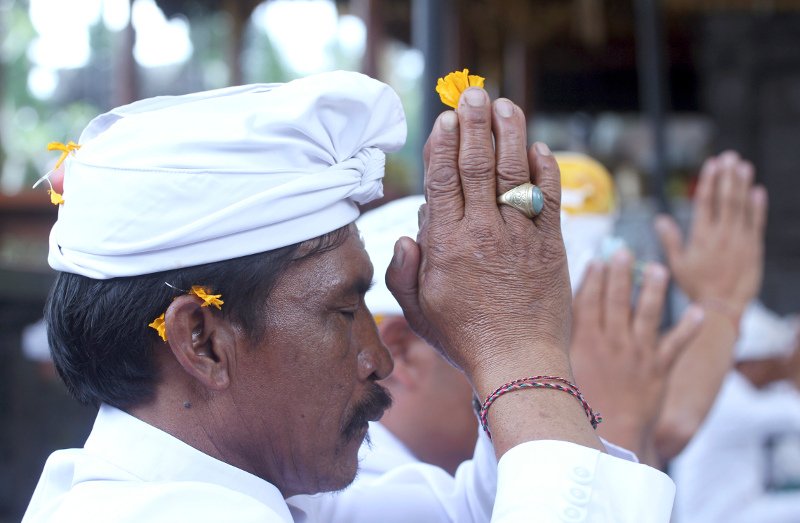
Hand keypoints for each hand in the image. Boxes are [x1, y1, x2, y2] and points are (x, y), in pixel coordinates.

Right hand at [387, 88, 602, 454]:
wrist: (521, 364)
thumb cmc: (465, 339)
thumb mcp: (418, 311)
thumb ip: (403, 270)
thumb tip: (409, 233)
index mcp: (448, 245)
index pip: (443, 180)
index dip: (443, 143)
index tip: (445, 118)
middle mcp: (484, 232)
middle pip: (477, 164)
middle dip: (473, 124)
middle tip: (473, 93)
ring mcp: (521, 236)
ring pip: (514, 172)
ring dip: (510, 133)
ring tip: (506, 105)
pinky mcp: (551, 245)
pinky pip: (550, 198)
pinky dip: (546, 169)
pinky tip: (539, 147)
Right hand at [570, 252, 704, 456]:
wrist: (610, 435)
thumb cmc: (582, 404)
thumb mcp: (566, 369)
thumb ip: (565, 342)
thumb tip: (557, 316)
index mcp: (586, 342)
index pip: (589, 302)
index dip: (593, 279)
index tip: (598, 260)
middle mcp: (612, 343)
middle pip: (617, 300)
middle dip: (621, 274)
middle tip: (624, 251)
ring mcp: (637, 354)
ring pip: (648, 314)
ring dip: (654, 290)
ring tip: (658, 269)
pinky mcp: (659, 369)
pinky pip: (676, 344)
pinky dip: (689, 328)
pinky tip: (698, 311)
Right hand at [655, 151, 766, 317]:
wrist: (723, 306)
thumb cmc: (697, 286)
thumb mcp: (677, 265)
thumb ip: (670, 240)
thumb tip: (660, 219)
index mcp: (701, 237)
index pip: (705, 202)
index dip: (709, 181)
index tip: (711, 164)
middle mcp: (722, 235)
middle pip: (726, 199)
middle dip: (727, 176)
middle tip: (729, 157)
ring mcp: (740, 240)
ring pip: (742, 206)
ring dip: (743, 184)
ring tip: (743, 166)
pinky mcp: (754, 248)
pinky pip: (757, 222)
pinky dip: (758, 206)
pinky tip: (758, 191)